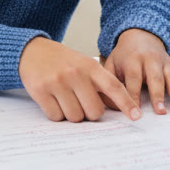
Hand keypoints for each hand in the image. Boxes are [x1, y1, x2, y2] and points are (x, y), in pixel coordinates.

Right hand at [18, 37, 138, 122]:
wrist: (32, 51)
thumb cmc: (63, 62)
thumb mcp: (84, 65)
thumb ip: (100, 83)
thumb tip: (116, 107)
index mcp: (90, 66)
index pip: (113, 86)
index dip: (126, 103)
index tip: (136, 116)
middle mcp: (75, 73)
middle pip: (94, 111)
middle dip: (90, 113)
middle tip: (82, 103)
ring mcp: (58, 82)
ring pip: (75, 117)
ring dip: (72, 114)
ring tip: (66, 99)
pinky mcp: (41, 91)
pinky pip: (56, 117)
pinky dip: (57, 114)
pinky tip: (53, 100)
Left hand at [103, 28, 169, 114]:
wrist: (141, 36)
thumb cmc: (124, 55)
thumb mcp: (112, 63)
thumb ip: (109, 81)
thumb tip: (106, 103)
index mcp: (133, 60)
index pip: (133, 78)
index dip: (134, 95)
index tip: (135, 112)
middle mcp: (151, 60)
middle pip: (155, 78)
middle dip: (158, 96)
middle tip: (160, 112)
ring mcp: (164, 62)